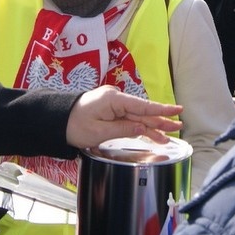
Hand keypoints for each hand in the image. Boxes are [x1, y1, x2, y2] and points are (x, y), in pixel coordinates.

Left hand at [66, 85, 182, 148]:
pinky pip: (128, 118)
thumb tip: (143, 127)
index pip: (142, 106)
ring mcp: (113, 104)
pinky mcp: (110, 111)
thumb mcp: (99, 132)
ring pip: (137, 116)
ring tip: (168, 136)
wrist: (55, 121)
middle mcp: (115, 99)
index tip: (177, 110)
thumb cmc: (74, 126)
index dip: (161, 110)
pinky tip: (151, 133)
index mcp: (113, 99)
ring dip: (151, 126)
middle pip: (142, 111)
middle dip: (160, 120)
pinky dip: (139, 126)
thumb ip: (123, 129)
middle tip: (178, 126)